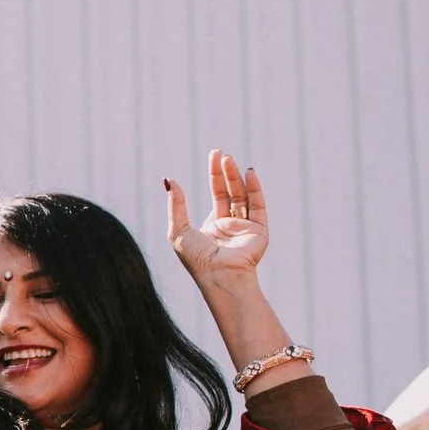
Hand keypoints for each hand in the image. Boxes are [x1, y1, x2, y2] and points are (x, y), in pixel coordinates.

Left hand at [164, 150, 268, 300]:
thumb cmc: (196, 258)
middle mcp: (230, 225)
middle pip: (230, 192)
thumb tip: (168, 180)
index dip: (215, 175)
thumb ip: (176, 205)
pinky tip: (249, 173)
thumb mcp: (178, 229)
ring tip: (229, 160)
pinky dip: (255, 189)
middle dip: (226, 172)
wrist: (218, 275)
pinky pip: (258, 206)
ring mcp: (246, 227)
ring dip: (237, 177)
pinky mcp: (259, 231)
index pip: (216, 194)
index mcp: (213, 226)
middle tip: (221, 154)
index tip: (214, 155)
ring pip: (243, 196)